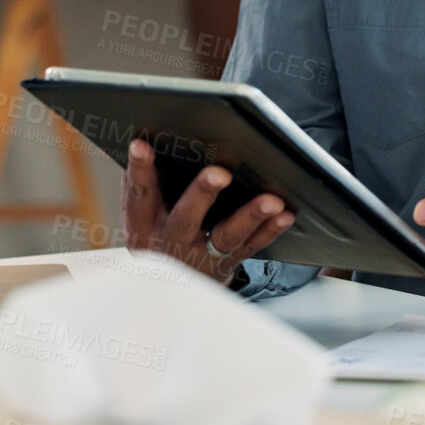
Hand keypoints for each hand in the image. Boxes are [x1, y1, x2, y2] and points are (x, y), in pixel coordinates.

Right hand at [122, 138, 294, 285]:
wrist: (170, 286)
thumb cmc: (158, 235)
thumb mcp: (140, 216)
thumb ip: (143, 182)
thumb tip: (144, 138)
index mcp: (144, 223)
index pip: (141, 193)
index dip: (140, 170)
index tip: (141, 145)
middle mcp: (171, 239)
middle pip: (185, 218)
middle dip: (202, 195)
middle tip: (219, 174)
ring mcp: (200, 253)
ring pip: (226, 235)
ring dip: (250, 216)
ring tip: (271, 200)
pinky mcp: (227, 262)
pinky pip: (251, 246)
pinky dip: (269, 231)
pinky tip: (284, 215)